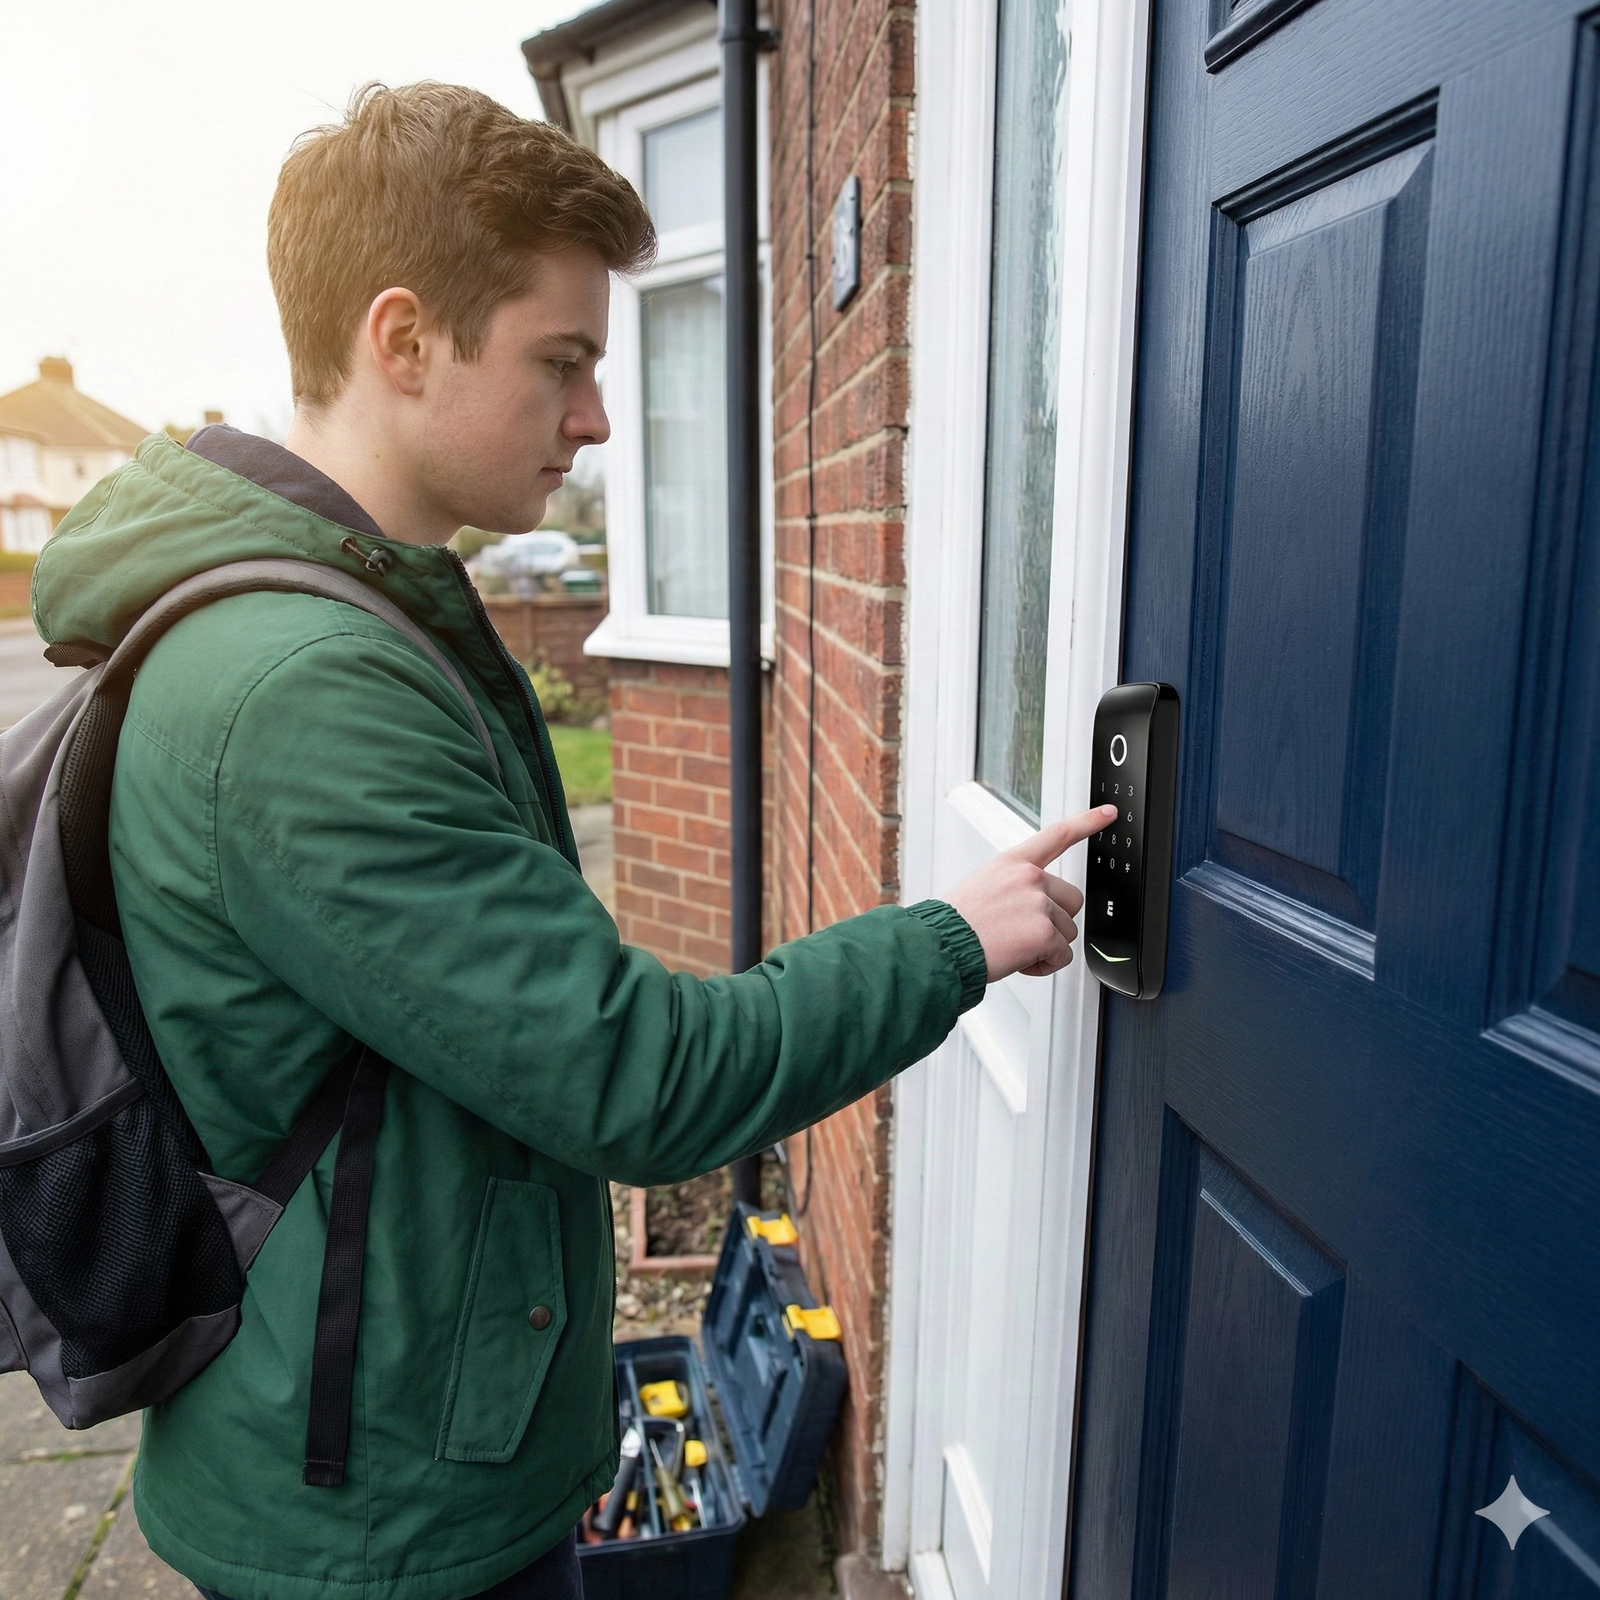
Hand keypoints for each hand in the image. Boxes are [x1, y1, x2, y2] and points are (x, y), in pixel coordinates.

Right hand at [943, 806, 1117, 981]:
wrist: (941, 946)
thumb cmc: (955, 924)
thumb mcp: (982, 888)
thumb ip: (1015, 888)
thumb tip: (1033, 909)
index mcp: (1013, 863)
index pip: (1056, 835)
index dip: (1087, 822)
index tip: (1109, 812)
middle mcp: (1029, 877)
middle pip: (1071, 901)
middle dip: (1055, 921)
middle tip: (1023, 932)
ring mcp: (1038, 903)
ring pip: (1067, 931)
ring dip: (1046, 946)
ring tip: (1012, 947)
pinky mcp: (1044, 931)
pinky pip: (1062, 956)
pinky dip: (1044, 966)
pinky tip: (1018, 961)